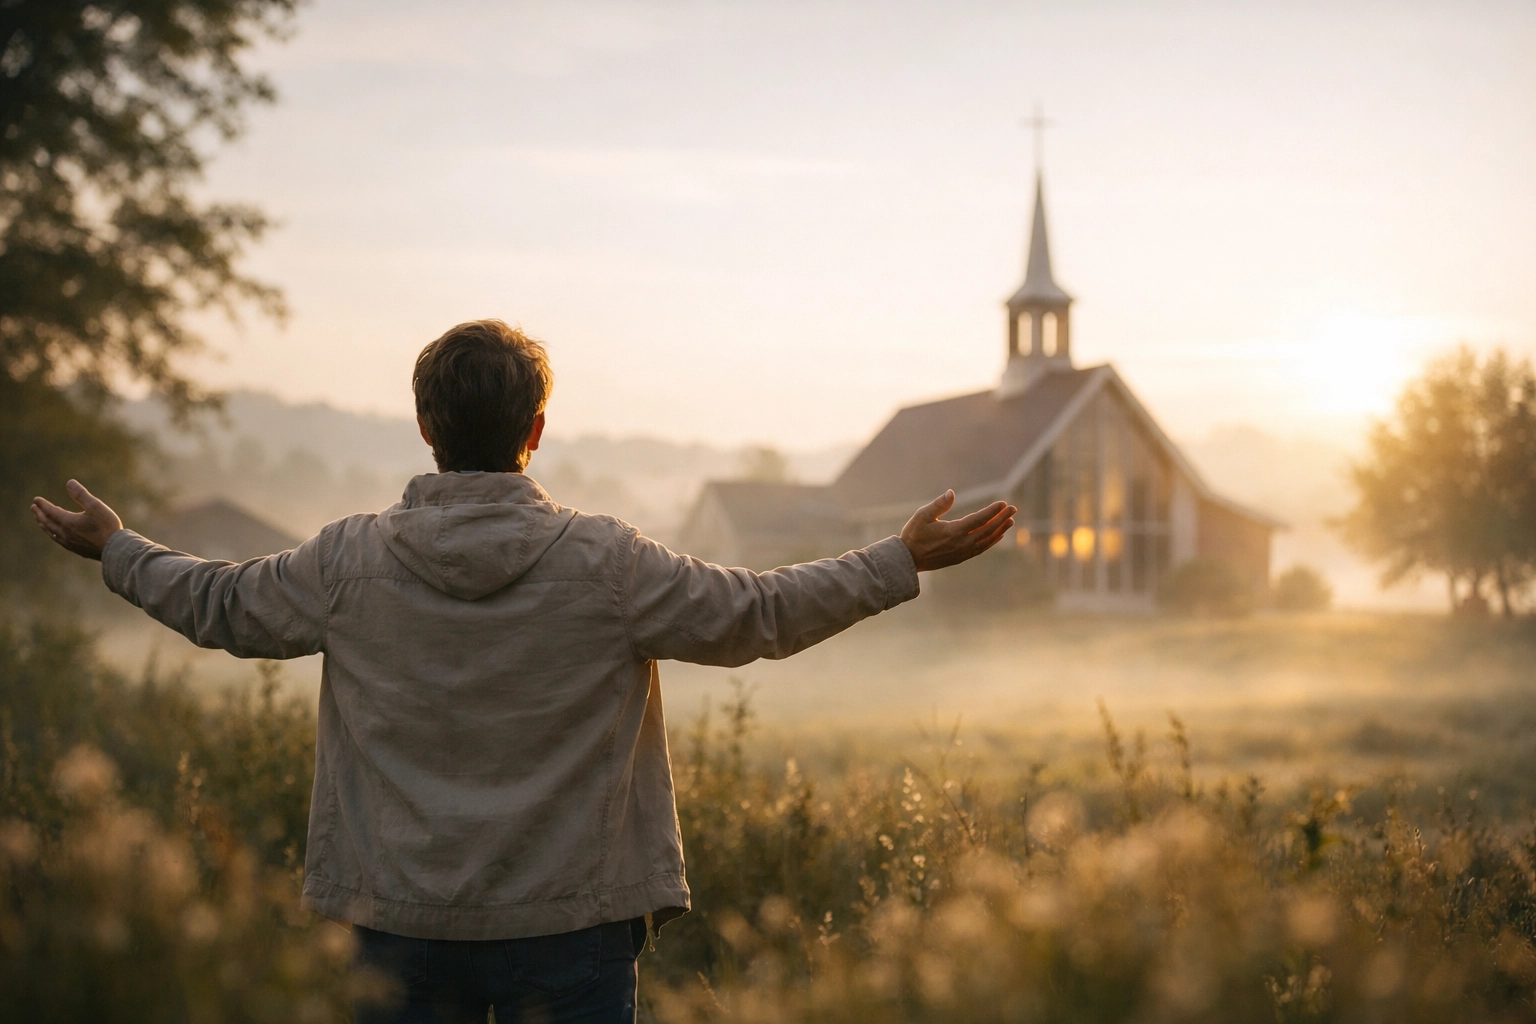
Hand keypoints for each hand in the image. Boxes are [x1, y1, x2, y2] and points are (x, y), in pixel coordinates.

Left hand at [31, 480, 123, 560]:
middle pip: (47, 522)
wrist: (115, 548)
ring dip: (44, 525)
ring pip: (51, 533)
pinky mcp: (76, 549)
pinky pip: (58, 540)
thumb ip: (81, 494)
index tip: (36, 499)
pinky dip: (53, 534)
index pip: (50, 511)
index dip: (43, 504)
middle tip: (33, 507)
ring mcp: (69, 543)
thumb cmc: (107, 526)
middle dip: (40, 514)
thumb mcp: (96, 506)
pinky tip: (56, 535)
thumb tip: (69, 482)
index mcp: (68, 521)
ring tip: (40, 521)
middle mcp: (65, 533)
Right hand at [900, 490, 1015, 571]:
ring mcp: (963, 552)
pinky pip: (981, 548)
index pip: (979, 519)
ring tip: (1011, 521)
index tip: (1004, 503)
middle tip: (1013, 508)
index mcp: (954, 532)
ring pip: (987, 540)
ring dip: (1000, 530)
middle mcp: (962, 543)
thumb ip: (938, 505)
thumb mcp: (922, 516)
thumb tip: (951, 493)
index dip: (992, 511)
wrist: (908, 560)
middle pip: (988, 530)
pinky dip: (992, 541)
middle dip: (1002, 518)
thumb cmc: (913, 535)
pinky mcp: (961, 558)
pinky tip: (998, 535)